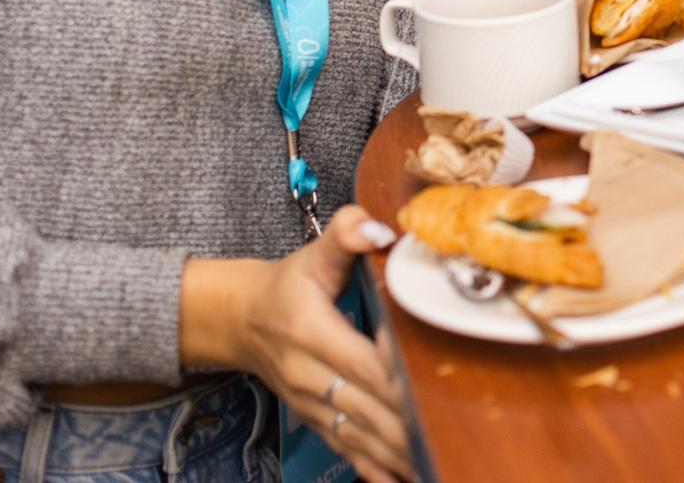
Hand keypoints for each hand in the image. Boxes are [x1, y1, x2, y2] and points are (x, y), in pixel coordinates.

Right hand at [180, 206, 409, 482]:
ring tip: (430, 463)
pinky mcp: (314, 418)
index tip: (426, 383)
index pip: (358, 358)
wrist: (241, 320)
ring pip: (354, 433)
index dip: (391, 372)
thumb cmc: (288, 286)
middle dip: (401, 423)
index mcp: (309, 331)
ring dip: (392, 452)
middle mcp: (307, 373)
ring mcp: (309, 402)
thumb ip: (346, 234)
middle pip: (361, 404)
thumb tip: (376, 226)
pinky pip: (344, 448)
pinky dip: (372, 468)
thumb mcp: (314, 253)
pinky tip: (399, 480)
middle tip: (443, 435)